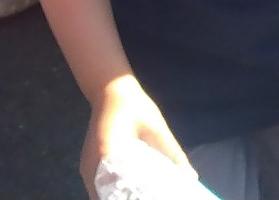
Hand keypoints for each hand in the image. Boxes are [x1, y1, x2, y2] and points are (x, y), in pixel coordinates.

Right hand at [80, 74, 190, 198]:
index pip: (117, 188)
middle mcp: (92, 165)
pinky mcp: (88, 166)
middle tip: (144, 199)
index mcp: (107, 153)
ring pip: (100, 193)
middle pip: (106, 196)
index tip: (144, 199)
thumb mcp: (156, 128)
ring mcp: (88, 167)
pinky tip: (128, 194)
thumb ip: (172, 152)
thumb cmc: (135, 106)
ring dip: (117, 198)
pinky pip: (98, 186)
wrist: (111, 90)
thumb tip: (190, 176)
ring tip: (137, 198)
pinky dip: (111, 193)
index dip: (129, 198)